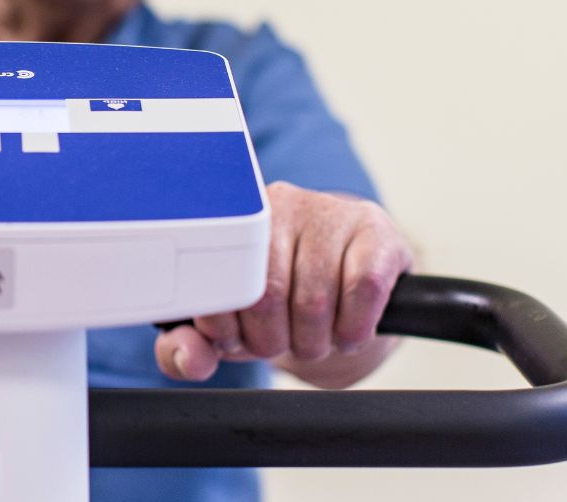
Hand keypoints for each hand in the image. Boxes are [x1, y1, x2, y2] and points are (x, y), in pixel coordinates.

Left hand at [155, 181, 413, 388]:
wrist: (350, 280)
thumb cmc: (281, 300)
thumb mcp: (233, 323)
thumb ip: (194, 345)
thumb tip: (190, 359)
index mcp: (233, 224)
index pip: (219, 282)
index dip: (227, 328)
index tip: (237, 340)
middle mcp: (280, 206)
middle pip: (267, 295)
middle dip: (273, 340)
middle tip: (282, 343)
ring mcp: (330, 213)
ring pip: (315, 298)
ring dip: (315, 341)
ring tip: (314, 338)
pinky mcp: (376, 232)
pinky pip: (363, 289)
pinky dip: (354, 328)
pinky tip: (347, 329)